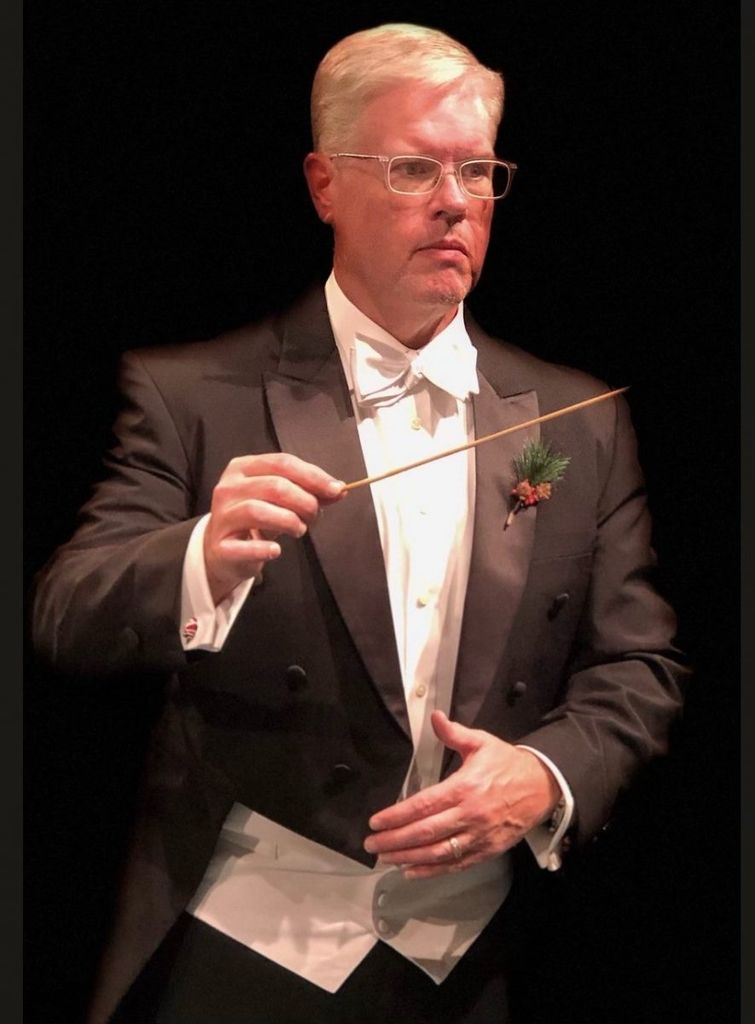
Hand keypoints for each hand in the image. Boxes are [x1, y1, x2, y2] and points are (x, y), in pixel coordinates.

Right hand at [203, 453, 344, 602]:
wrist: (224, 552)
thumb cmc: (256, 520)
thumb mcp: (281, 500)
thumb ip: (308, 492)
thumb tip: (339, 489)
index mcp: (243, 468)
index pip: (282, 463)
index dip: (313, 476)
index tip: (336, 489)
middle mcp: (228, 488)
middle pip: (274, 486)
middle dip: (304, 501)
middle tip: (314, 516)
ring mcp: (222, 516)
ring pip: (258, 510)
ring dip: (289, 522)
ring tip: (299, 530)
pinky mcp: (220, 546)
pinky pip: (245, 546)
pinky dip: (265, 548)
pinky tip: (276, 549)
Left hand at [363, 710, 560, 878]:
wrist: (542, 786)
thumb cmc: (507, 764)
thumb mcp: (482, 742)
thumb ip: (454, 733)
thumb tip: (434, 717)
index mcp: (465, 787)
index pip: (424, 805)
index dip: (397, 815)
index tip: (377, 821)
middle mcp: (470, 814)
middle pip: (426, 832)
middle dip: (395, 840)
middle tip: (371, 844)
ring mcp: (479, 836)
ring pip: (438, 852)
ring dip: (408, 857)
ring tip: (386, 858)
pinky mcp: (487, 850)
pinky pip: (456, 864)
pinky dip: (433, 870)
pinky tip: (412, 871)